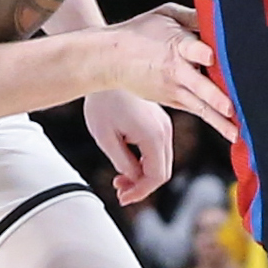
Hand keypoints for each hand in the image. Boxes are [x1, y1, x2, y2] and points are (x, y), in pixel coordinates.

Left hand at [85, 86, 172, 205]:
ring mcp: (164, 125)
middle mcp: (164, 131)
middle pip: (162, 172)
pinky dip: (144, 161)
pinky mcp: (159, 121)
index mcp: (153, 136)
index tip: (123, 197)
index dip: (140, 192)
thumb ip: (122, 162)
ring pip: (161, 162)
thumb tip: (133, 180)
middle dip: (141, 186)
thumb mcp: (105, 137)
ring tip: (119, 178)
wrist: (106, 70)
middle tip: (119, 190)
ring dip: (142, 174)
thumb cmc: (103, 100)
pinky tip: (127, 161)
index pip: (156, 177)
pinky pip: (157, 150)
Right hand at [101, 4, 235, 139]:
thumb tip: (219, 16)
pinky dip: (214, 121)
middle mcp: (176, 70)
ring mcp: (174, 89)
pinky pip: (197, 111)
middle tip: (229, 108)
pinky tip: (232, 132)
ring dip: (219, 120)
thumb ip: (194, 17)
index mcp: (175, 45)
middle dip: (214, 96)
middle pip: (198, 85)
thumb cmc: (140, 33)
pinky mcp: (173, 101)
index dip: (201, 52)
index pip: (189, 48)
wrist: (111, 59)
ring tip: (236, 133)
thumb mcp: (166, 15)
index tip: (210, 56)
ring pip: (200, 106)